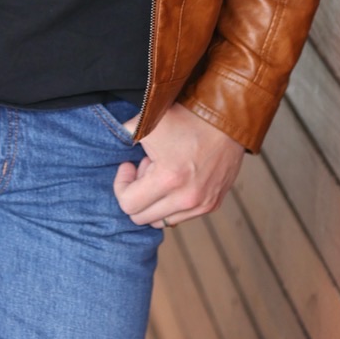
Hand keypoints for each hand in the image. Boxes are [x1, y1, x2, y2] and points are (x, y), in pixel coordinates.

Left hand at [112, 102, 243, 227]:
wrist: (227, 118)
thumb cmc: (187, 118)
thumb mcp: (149, 122)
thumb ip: (124, 134)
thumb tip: (112, 140)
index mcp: (168, 179)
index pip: (128, 205)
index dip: (121, 185)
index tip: (128, 166)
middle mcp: (186, 198)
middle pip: (142, 218)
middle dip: (138, 193)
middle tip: (146, 168)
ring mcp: (202, 204)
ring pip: (161, 221)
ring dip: (156, 200)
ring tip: (163, 173)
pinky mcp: (213, 204)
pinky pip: (181, 216)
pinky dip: (173, 203)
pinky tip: (178, 177)